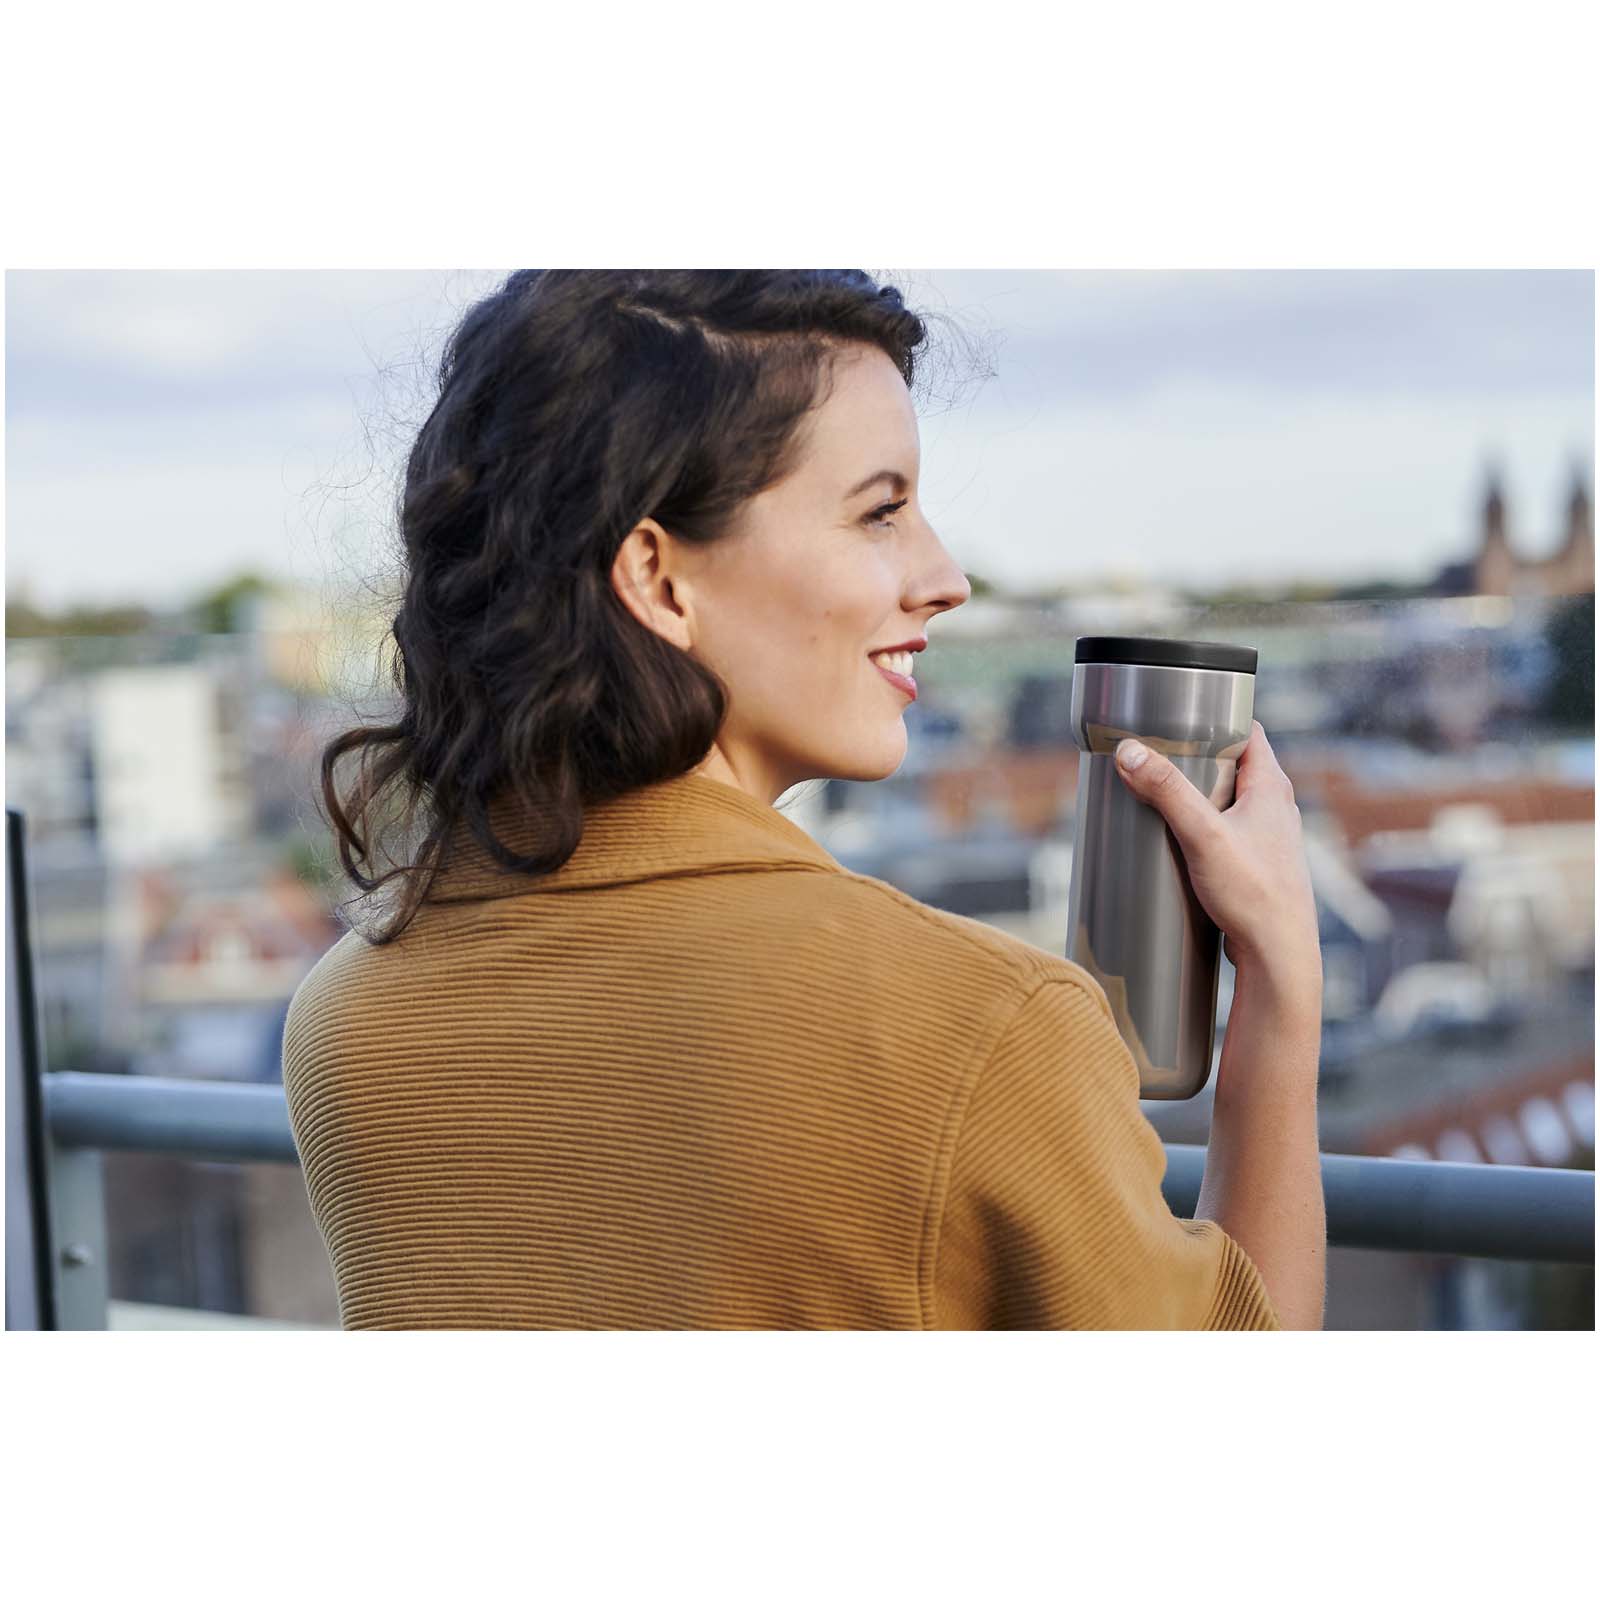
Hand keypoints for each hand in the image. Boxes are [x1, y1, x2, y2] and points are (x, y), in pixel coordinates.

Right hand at [1112, 720, 1321, 989]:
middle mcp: (1278, 808)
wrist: (1278, 956)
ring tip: (1162, 798)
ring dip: (1200, 797)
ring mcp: (1270, 838)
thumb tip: (1130, 751)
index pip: (1248, 731)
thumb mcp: (1202, 835)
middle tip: (1158, 758)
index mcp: (1273, 787)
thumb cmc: (1254, 896)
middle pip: (1235, 765)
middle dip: (1198, 759)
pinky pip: (1229, 833)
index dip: (1218, 717)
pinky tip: (1182, 843)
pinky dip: (1206, 828)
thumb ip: (1167, 791)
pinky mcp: (1259, 866)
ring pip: (1232, 802)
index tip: (1181, 714)